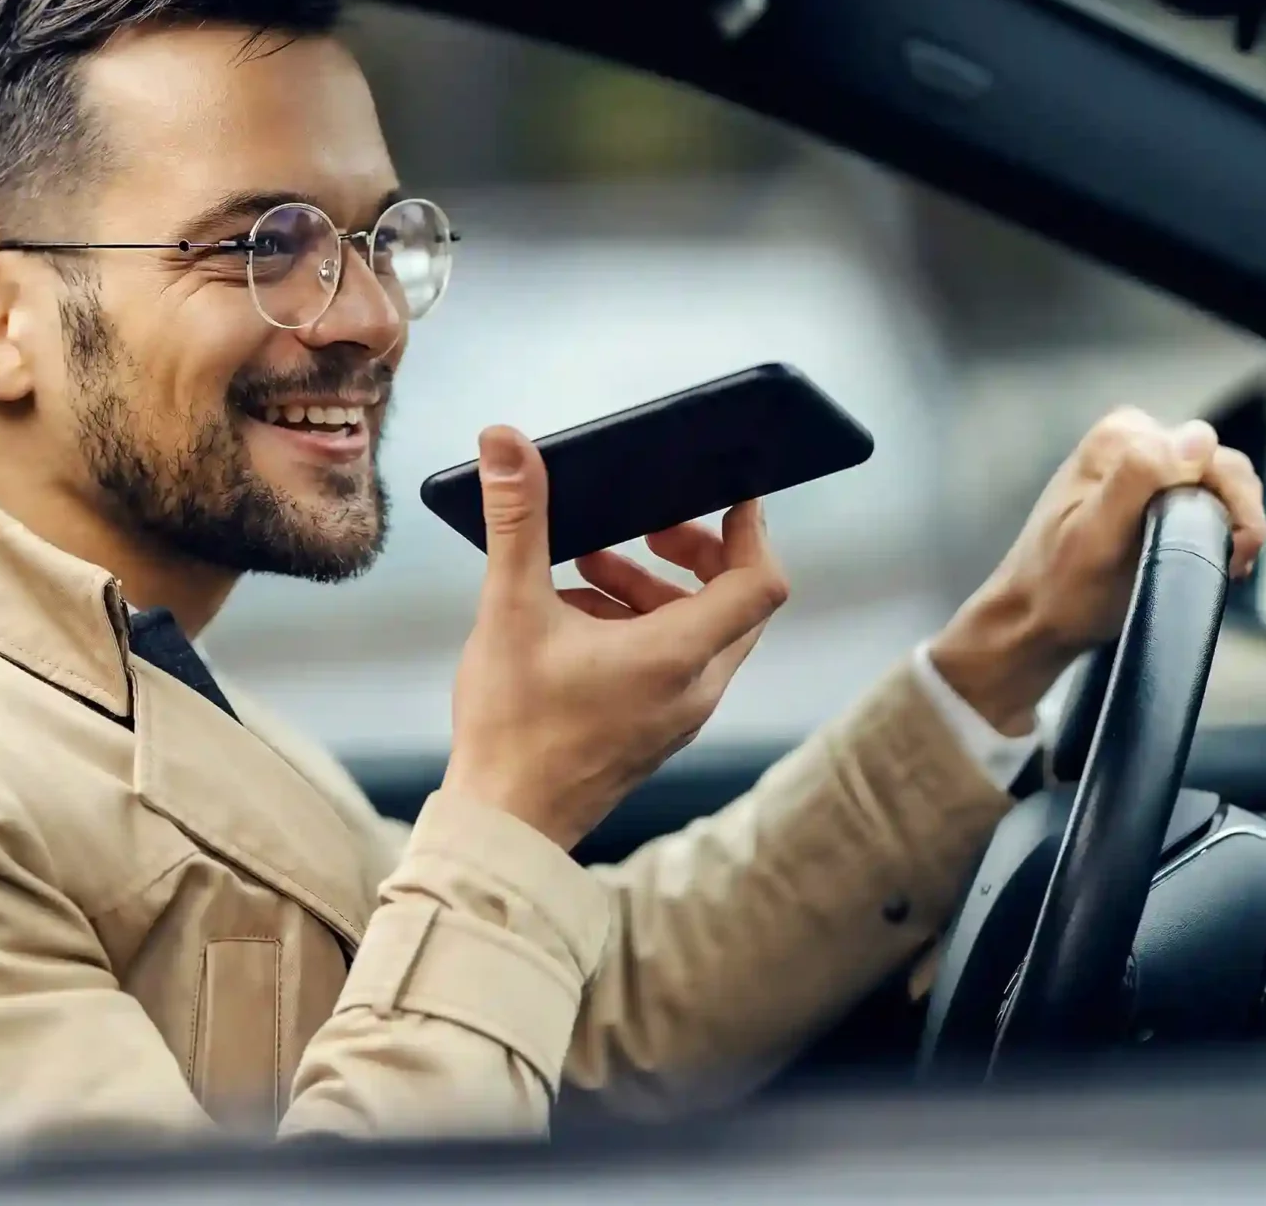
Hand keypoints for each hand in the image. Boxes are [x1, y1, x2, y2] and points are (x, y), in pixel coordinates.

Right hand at [440, 426, 789, 851]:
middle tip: (646, 525)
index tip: (726, 490)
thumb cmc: (512, 726)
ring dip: (656, 587)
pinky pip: (673, 661)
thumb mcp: (509, 608)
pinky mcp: (654, 729)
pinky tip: (571, 612)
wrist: (503, 825)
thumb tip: (506, 440)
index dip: (753, 527)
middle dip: (695, 551)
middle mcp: (695, 687)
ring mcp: (678, 714)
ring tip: (586, 563)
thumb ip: (516, 519)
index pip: (762, 580)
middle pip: (737, 600)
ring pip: (700, 630)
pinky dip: (640, 624)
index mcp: (680, 654)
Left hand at [930, 408, 1265, 733]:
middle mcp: (1135, 439)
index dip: (1230, 501)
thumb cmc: (1060, 586)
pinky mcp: (1153, 494)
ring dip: (1231, 527)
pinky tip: (1210, 560)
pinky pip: (1209, 501)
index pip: (1210, 452)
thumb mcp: (1097, 534)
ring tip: (1218, 568)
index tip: (1229, 551)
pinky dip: (1219, 531)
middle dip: (1235, 517)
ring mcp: (1145, 466)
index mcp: (1121, 436)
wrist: (1037, 619)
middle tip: (1229, 566)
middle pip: (1222, 467)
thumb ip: (1140, 477)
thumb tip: (1198, 439)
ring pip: (1222, 486)